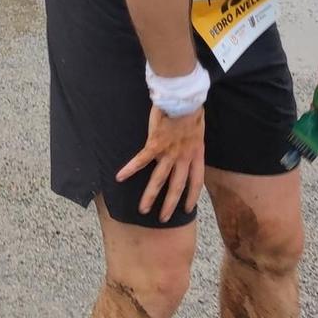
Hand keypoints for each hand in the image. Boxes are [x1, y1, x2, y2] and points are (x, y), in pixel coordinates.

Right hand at [116, 105, 204, 222]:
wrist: (184, 99)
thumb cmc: (191, 109)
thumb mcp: (198, 130)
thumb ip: (191, 143)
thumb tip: (185, 148)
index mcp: (196, 154)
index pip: (196, 182)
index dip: (192, 196)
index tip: (188, 208)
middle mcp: (183, 158)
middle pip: (176, 186)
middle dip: (169, 205)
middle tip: (162, 219)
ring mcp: (168, 153)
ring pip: (159, 179)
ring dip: (150, 196)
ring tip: (143, 209)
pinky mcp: (155, 144)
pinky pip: (141, 160)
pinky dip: (130, 169)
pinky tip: (120, 177)